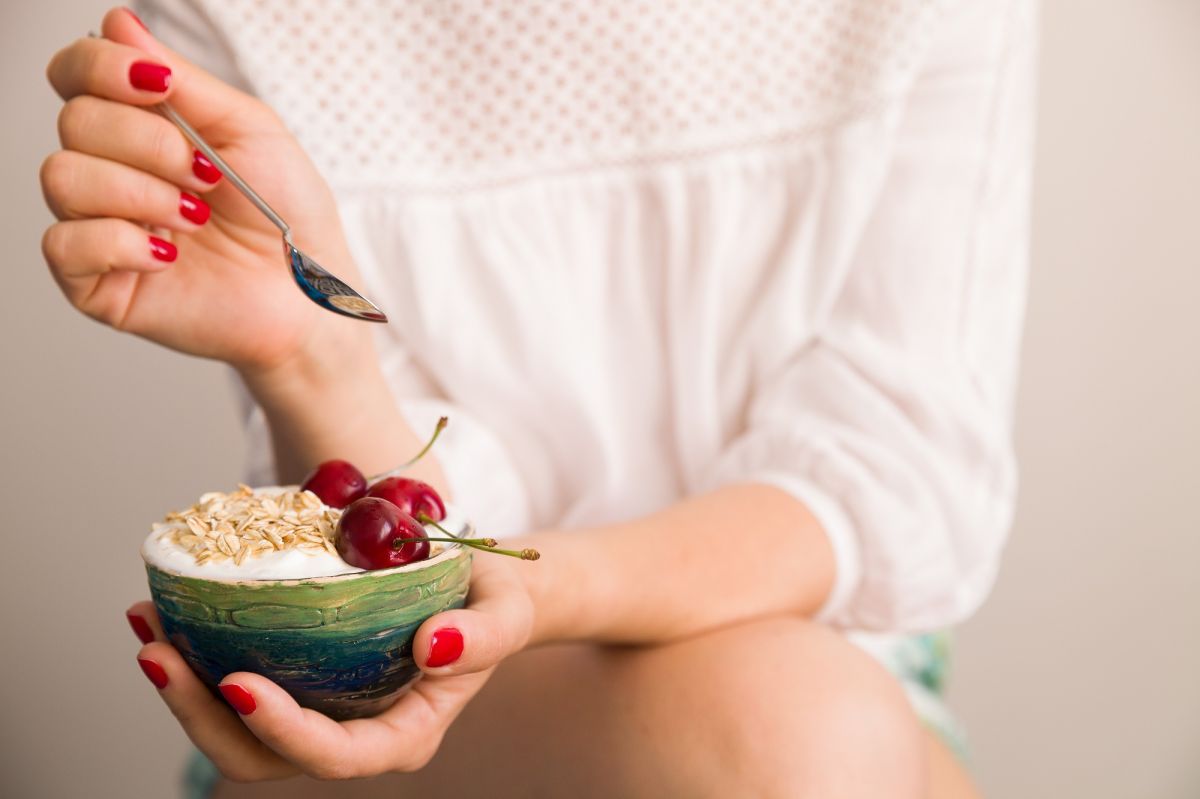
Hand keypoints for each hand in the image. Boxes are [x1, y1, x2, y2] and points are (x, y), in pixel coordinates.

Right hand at [41, 7, 370, 377]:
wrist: (310, 295)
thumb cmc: (289, 216)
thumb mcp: (248, 129)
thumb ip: (183, 79)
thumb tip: (118, 22)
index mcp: (143, 128)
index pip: (77, 73)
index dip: (101, 66)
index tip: (158, 86)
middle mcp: (113, 172)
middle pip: (74, 120)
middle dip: (148, 142)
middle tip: (205, 176)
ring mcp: (101, 227)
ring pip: (62, 176)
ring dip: (139, 192)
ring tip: (194, 217)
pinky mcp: (97, 283)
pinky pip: (65, 243)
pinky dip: (121, 242)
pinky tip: (169, 257)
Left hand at [127, 556, 533, 780]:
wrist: (482, 593)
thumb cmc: (496, 605)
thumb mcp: (506, 612)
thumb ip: (483, 635)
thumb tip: (431, 647)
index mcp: (402, 736)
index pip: (335, 754)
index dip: (283, 730)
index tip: (240, 681)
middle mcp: (351, 736)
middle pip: (261, 757)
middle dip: (200, 713)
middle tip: (158, 650)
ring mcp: (319, 713)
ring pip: (235, 731)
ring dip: (182, 687)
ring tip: (148, 622)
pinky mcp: (300, 682)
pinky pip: (237, 687)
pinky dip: (196, 654)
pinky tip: (167, 609)